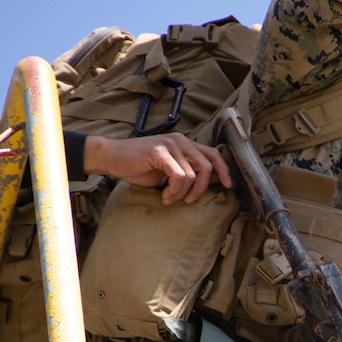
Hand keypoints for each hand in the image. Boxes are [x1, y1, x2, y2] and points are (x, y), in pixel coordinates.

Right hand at [82, 133, 232, 204]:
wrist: (113, 158)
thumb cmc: (138, 166)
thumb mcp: (167, 171)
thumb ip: (184, 173)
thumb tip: (202, 188)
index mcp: (185, 144)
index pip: (214, 154)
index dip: (224, 171)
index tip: (228, 186)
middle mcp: (181, 141)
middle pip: (207, 166)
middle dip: (200, 189)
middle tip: (187, 200)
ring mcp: (171, 144)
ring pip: (192, 175)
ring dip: (181, 193)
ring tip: (168, 197)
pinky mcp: (160, 152)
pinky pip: (179, 176)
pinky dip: (174, 190)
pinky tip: (164, 195)